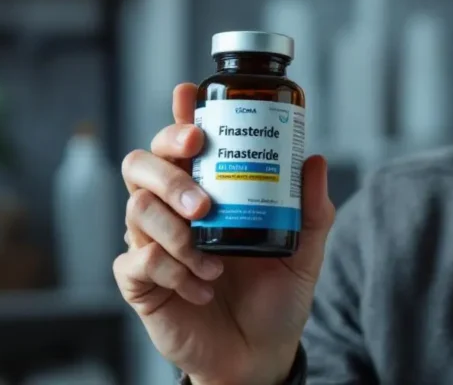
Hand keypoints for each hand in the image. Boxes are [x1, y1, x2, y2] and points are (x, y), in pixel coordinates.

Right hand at [114, 83, 335, 384]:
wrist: (257, 356)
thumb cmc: (275, 298)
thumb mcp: (303, 253)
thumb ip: (311, 210)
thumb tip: (315, 160)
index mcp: (205, 191)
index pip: (181, 143)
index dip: (178, 116)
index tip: (187, 96)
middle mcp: (171, 209)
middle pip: (141, 164)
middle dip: (168, 173)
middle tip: (202, 200)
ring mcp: (150, 242)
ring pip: (137, 210)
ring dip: (177, 234)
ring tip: (213, 263)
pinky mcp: (139, 280)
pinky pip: (137, 260)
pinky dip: (172, 271)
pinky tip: (202, 288)